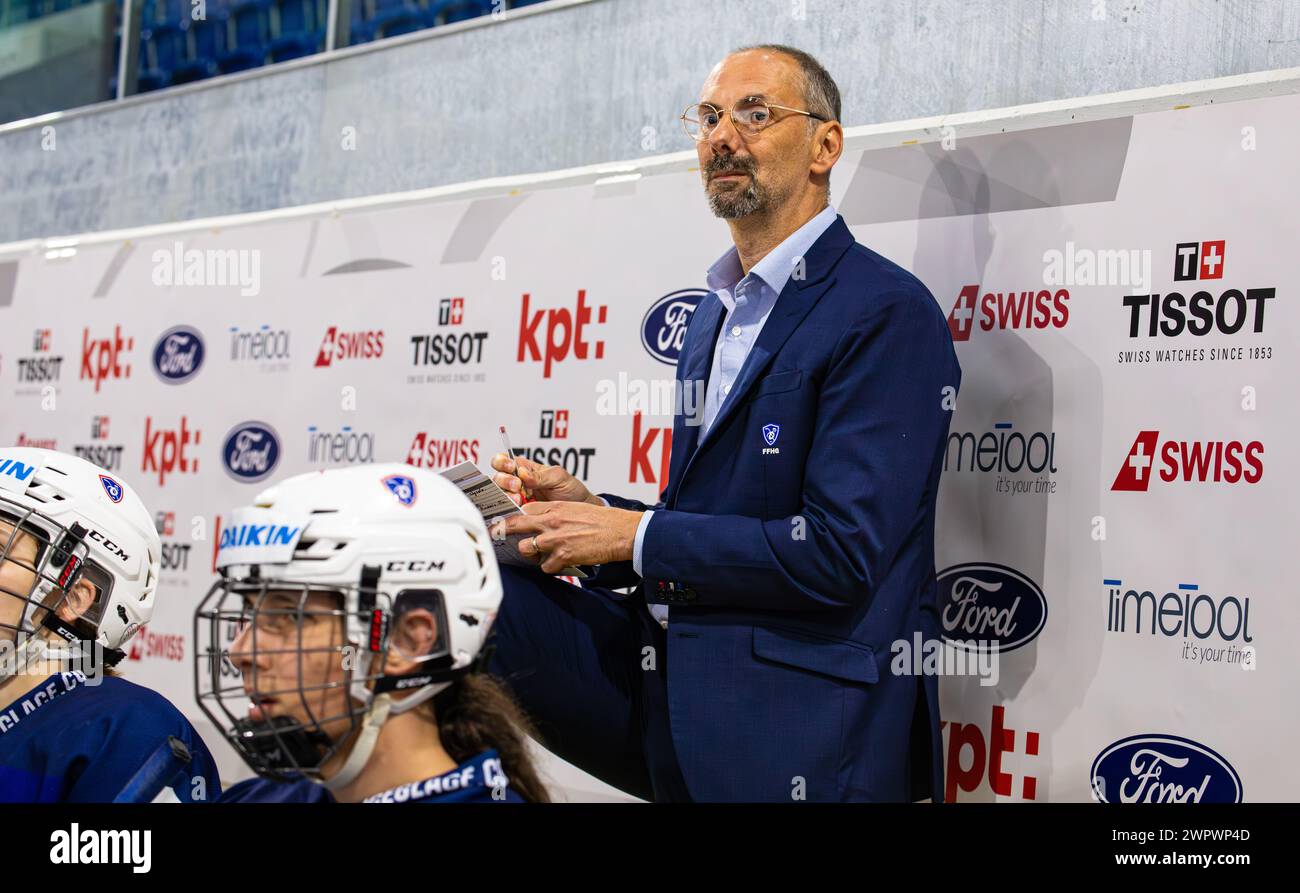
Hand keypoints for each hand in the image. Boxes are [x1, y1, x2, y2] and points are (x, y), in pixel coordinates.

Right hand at [490, 452, 603, 506]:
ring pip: (499, 495)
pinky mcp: (519, 513)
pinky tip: (518, 509)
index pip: (504, 461)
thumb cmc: (571, 490)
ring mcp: (517, 498)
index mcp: (525, 468)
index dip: (503, 462)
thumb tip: (523, 473)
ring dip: (507, 496)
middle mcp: (518, 482)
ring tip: (520, 500)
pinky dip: (509, 510)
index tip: (512, 467)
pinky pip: (507, 511)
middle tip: (517, 486)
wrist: (579, 510)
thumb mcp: (558, 477)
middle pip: (498, 478)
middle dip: (505, 481)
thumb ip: (541, 475)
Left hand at [500, 501, 641, 573]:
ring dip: (531, 554)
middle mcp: (551, 521)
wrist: (620, 532)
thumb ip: (555, 512)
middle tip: (499, 536)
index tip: (508, 523)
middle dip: (504, 531)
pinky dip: (550, 567)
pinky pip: (545, 567)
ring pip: (525, 549)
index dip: (515, 517)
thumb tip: (538, 520)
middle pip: (515, 525)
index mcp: (554, 507)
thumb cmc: (601, 520)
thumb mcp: (575, 508)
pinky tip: (559, 563)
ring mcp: (555, 539)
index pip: (524, 510)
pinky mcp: (563, 556)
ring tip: (541, 554)